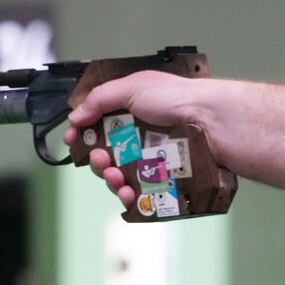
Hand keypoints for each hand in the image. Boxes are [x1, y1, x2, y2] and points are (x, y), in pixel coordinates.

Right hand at [63, 70, 208, 207]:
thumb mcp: (134, 86)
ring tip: (115, 177)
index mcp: (130, 113)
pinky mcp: (163, 180)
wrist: (211, 121)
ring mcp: (151, 161)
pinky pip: (140, 194)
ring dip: (109, 180)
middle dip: (96, 161)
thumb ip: (100, 99)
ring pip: (119, 178)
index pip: (98, 127)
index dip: (82, 135)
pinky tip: (127, 194)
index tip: (73, 140)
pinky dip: (128, 197)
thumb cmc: (178, 98)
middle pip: (105, 156)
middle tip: (101, 159)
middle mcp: (139, 137)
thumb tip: (75, 117)